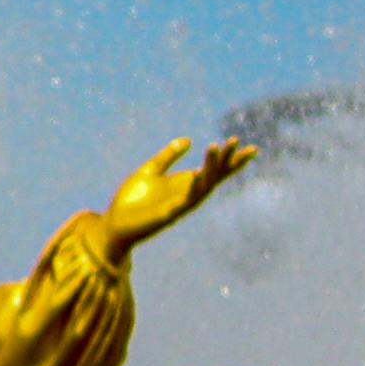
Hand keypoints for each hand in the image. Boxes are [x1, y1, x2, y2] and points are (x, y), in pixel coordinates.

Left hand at [104, 133, 255, 252]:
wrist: (114, 225)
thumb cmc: (132, 201)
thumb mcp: (150, 171)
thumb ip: (168, 156)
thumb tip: (188, 140)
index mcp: (185, 184)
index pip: (214, 170)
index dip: (232, 160)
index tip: (250, 147)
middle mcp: (188, 194)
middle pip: (213, 175)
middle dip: (225, 158)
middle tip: (234, 140)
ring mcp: (180, 205)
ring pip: (203, 185)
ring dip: (210, 167)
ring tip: (214, 147)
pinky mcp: (168, 215)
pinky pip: (184, 201)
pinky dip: (191, 188)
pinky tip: (195, 174)